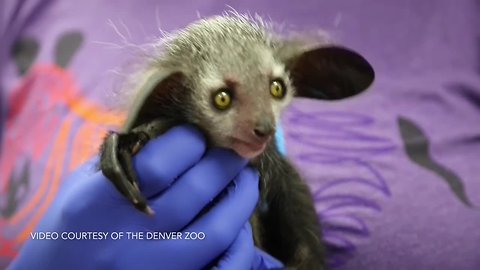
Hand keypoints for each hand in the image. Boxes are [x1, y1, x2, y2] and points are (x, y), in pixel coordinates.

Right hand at [8, 125, 280, 269]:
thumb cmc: (72, 227)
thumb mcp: (83, 185)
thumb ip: (123, 158)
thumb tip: (176, 133)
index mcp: (98, 202)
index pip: (160, 162)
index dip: (190, 141)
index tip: (199, 136)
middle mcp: (126, 237)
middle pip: (196, 190)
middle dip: (225, 162)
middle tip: (234, 151)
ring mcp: (151, 268)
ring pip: (217, 229)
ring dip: (241, 197)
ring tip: (246, 179)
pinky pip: (222, 267)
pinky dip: (240, 245)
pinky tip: (240, 225)